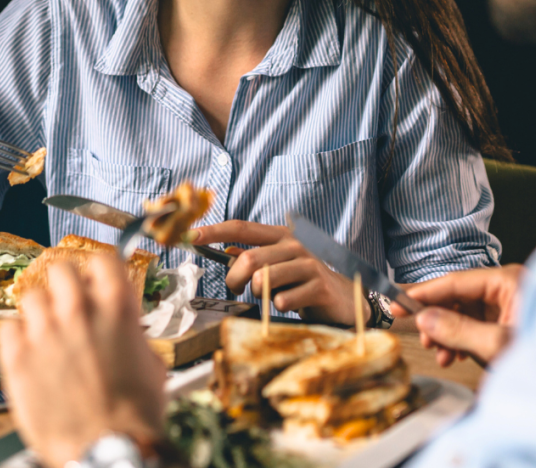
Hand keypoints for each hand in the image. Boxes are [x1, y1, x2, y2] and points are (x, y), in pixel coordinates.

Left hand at [0, 256, 167, 467]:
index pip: (103, 259)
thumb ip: (133, 337)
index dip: (100, 270)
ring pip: (31, 295)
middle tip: (69, 303)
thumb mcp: (151, 364)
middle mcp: (78, 310)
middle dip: (66, 284)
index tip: (97, 280)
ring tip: (47, 330)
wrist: (107, 449)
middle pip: (61, 269)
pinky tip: (28, 349)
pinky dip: (16, 334)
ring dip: (40, 309)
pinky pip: (7, 326)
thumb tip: (127, 334)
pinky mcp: (17, 357)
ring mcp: (44, 332)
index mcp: (116, 306)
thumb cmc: (132, 415)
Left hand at [191, 221, 370, 325]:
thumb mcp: (278, 265)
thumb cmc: (304, 282)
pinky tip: (289, 305)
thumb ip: (255, 257)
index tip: (190, 235)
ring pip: (264, 279)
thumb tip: (226, 250)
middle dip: (234, 279)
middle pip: (249, 258)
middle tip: (236, 289)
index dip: (215, 230)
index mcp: (280, 236)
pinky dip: (278, 307)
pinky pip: (283, 300)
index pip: (242, 227)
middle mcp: (294, 245)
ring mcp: (308, 265)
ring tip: (267, 297)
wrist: (344, 300)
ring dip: (257, 293)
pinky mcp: (318, 287)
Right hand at [392, 265, 524, 366]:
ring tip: (442, 354)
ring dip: (448, 333)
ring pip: (465, 313)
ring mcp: (510, 307)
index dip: (423, 293)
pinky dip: (462, 340)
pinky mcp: (510, 325)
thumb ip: (457, 329)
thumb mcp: (497, 345)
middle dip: (438, 319)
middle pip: (459, 296)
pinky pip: (477, 325)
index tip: (396, 302)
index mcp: (509, 282)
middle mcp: (509, 289)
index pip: (455, 281)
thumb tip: (424, 318)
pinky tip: (455, 356)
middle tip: (423, 338)